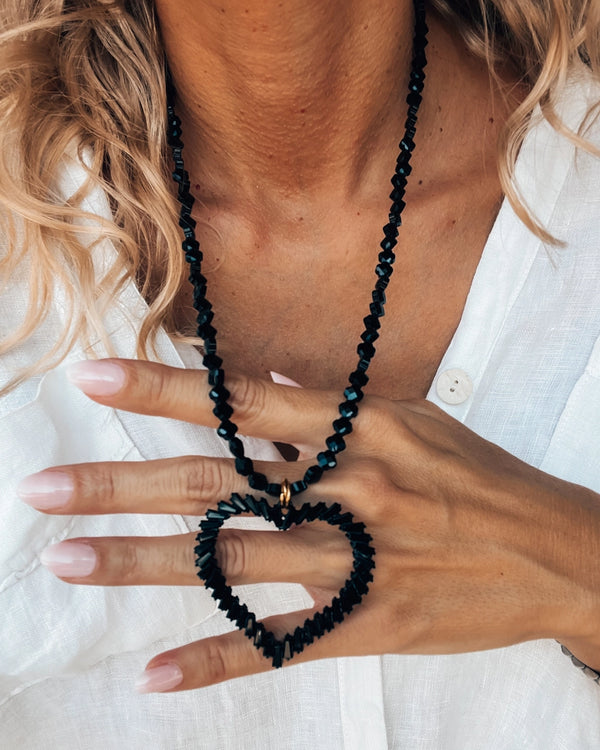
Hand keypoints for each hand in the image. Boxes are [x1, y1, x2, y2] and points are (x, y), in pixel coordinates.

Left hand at [17, 358, 599, 691]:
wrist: (553, 552)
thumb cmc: (475, 475)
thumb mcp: (408, 417)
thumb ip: (326, 402)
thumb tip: (257, 375)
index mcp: (357, 430)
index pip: (240, 404)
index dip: (165, 389)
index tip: (93, 377)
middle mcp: (346, 491)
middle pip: (216, 487)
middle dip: (122, 486)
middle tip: (41, 491)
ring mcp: (355, 562)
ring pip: (230, 564)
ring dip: (141, 565)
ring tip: (67, 561)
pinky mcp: (368, 624)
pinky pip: (280, 645)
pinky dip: (216, 661)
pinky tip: (154, 676)